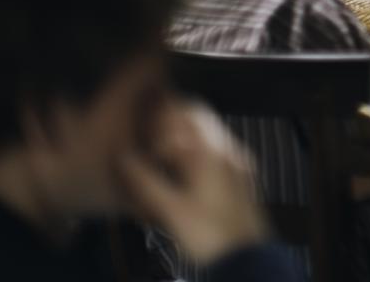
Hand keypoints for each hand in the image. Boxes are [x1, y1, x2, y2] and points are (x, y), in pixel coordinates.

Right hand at [116, 100, 270, 266]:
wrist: (248, 256)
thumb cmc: (207, 232)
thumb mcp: (170, 209)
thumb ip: (144, 180)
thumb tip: (122, 156)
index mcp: (210, 151)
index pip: (185, 113)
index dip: (160, 116)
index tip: (140, 127)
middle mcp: (229, 148)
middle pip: (199, 117)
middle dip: (173, 120)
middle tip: (149, 136)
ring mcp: (239, 160)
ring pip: (210, 133)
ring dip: (186, 134)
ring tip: (162, 154)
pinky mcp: (244, 175)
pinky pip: (219, 149)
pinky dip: (199, 149)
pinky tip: (185, 171)